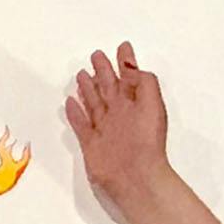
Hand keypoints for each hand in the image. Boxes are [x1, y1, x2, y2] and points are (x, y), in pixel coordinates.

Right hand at [63, 45, 171, 212]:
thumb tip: (130, 67)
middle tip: (96, 56)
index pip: (128, 76)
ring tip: (81, 74)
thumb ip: (142, 82)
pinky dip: (75, 113)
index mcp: (135, 102)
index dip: (125, 61)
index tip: (123, 47)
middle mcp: (119, 113)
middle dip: (103, 70)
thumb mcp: (152, 104)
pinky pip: (81, 124)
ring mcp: (105, 128)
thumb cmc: (147, 143)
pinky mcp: (91, 143)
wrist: (135, 176)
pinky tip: (71, 102)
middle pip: (108, 86)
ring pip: (93, 102)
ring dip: (87, 88)